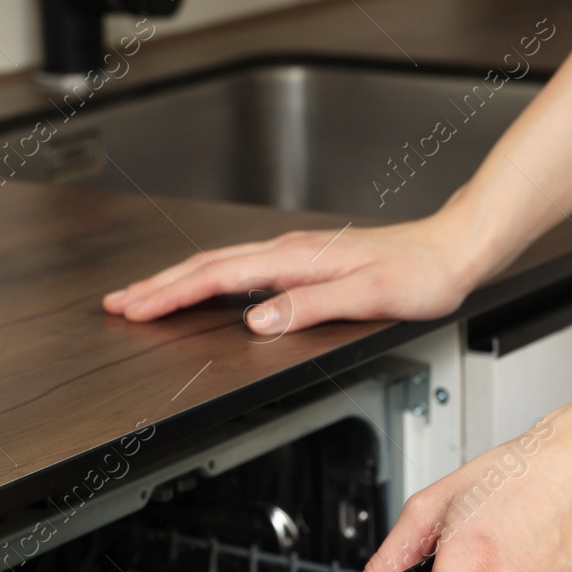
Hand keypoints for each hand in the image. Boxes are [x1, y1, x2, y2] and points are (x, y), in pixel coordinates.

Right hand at [102, 216, 483, 331]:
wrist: (454, 249)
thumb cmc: (422, 273)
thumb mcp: (369, 297)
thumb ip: (310, 309)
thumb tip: (257, 322)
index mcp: (297, 259)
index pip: (217, 277)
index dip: (171, 295)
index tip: (135, 309)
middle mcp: (291, 251)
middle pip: (207, 266)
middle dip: (158, 286)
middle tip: (118, 305)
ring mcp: (298, 254)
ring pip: (222, 265)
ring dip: (178, 281)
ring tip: (145, 297)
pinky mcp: (308, 261)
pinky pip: (243, 268)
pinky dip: (211, 279)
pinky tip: (206, 290)